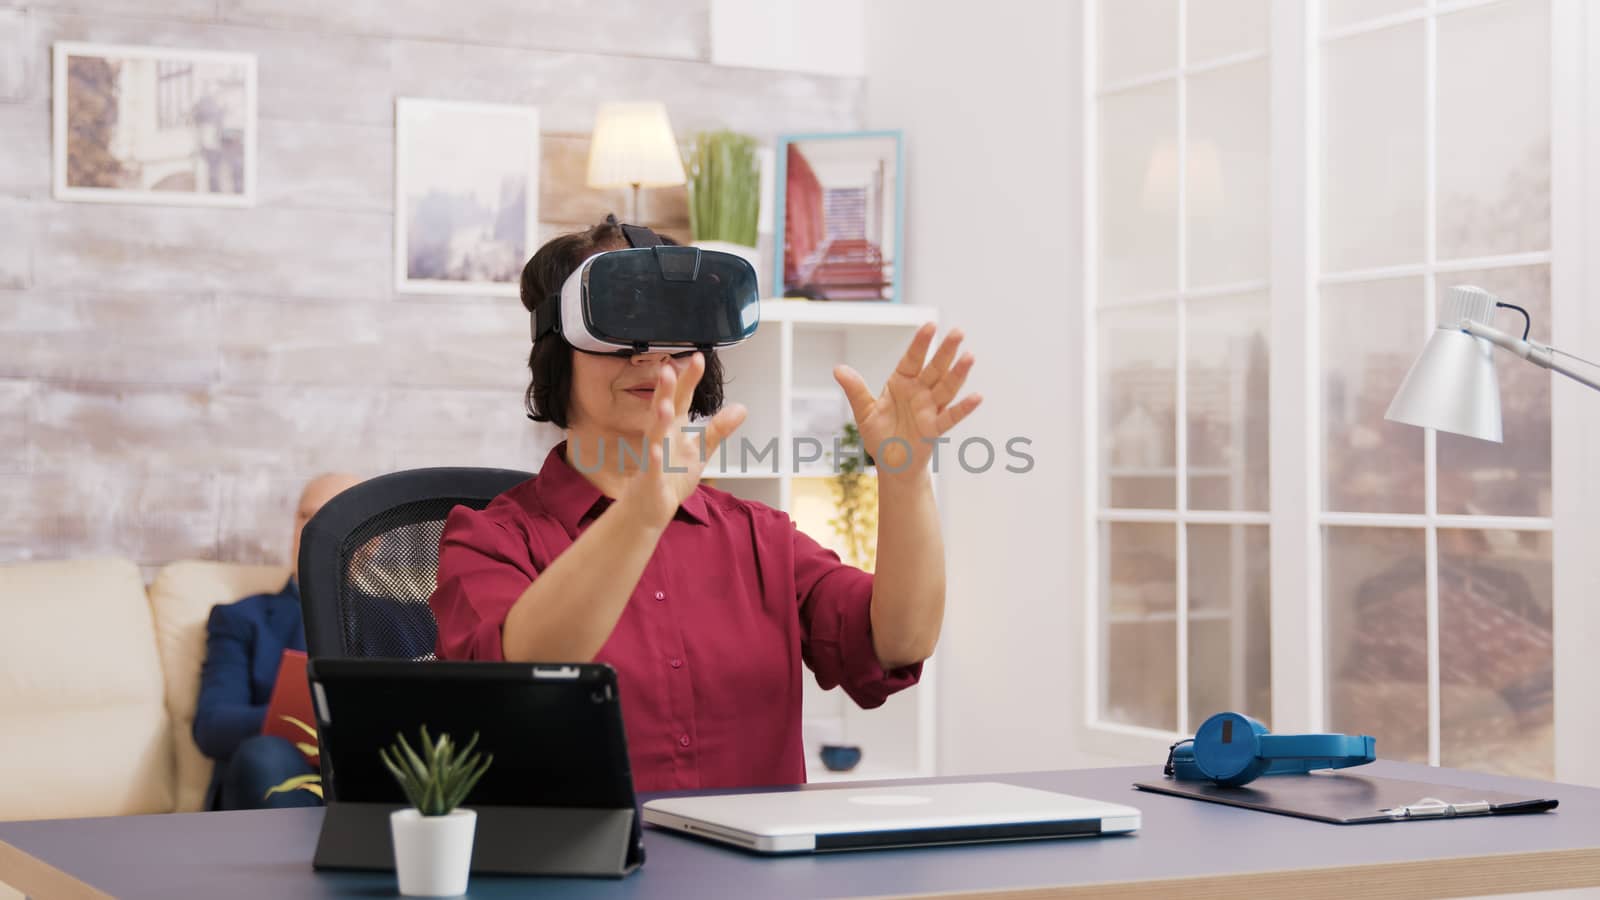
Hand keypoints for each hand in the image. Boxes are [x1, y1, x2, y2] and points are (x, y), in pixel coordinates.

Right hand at [619, 353, 746, 527]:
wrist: (649, 507)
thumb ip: (718, 428)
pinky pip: (652, 468)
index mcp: (673, 428)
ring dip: (659, 420)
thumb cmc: (671, 476)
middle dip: (666, 391)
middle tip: (669, 370)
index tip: (698, 358)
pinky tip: (658, 452)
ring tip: (665, 405)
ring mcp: (654, 457)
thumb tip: (741, 408)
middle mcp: (661, 437)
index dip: (689, 379)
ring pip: (654, 436)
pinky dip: (655, 460)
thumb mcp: (700, 450)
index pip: (682, 399)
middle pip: (663, 409)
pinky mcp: (651, 479)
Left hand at [834, 323, 980, 480]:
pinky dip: (963, 408)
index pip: (912, 359)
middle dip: (946, 351)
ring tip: (969, 357)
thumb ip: (855, 390)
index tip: (930, 324)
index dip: (920, 343)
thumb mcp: (864, 412)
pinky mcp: (935, 428)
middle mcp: (919, 392)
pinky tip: (977, 397)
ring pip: (946, 388)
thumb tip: (838, 369)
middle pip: (934, 368)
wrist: (891, 464)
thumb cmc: (879, 436)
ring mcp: (929, 409)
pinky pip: (950, 416)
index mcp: (901, 383)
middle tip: (958, 332)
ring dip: (958, 374)